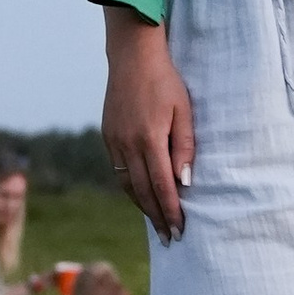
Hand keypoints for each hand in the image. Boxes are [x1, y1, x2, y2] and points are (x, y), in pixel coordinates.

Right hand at [102, 6, 194, 239]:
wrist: (132, 57)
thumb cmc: (166, 81)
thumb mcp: (184, 111)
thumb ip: (185, 147)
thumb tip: (184, 182)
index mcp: (149, 139)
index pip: (162, 186)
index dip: (171, 211)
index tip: (180, 230)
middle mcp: (128, 144)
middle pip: (143, 192)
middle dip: (157, 217)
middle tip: (169, 237)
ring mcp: (114, 141)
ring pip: (128, 184)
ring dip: (142, 207)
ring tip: (156, 223)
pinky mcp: (108, 136)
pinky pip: (120, 170)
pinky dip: (131, 188)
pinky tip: (141, 195)